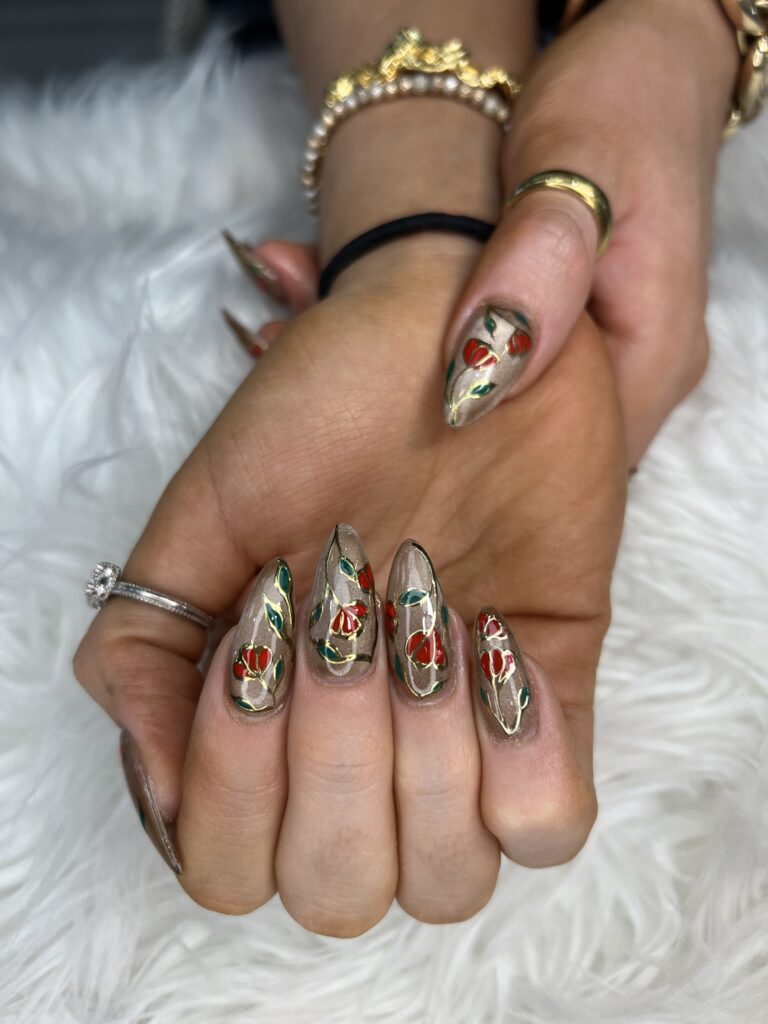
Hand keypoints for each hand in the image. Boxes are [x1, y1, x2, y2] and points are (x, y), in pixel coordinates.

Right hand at [74, 242, 625, 933]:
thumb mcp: (205, 516)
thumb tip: (161, 788)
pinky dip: (520, 756)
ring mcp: (462, 732)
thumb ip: (146, 648)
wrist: (450, 332)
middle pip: (340, 891)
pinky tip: (496, 643)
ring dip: (422, 756)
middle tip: (345, 621)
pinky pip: (549, 825)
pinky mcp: (555, 694)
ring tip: (425, 625)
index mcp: (268, 718)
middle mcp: (362, 747)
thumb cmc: (324, 412)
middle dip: (331, 760)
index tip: (265, 629)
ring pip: (444, 885)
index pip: (233, 871)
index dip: (238, 779)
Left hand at [249, 0, 734, 462]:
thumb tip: (477, 380)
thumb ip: (537, 271)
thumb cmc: (622, 98)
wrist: (641, 55)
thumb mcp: (578, 164)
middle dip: (386, 403)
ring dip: (376, 364)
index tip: (341, 403)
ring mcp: (582, 359)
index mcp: (645, 361)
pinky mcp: (545, 331)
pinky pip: (463, 359)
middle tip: (282, 342)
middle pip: (495, 437)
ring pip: (466, 398)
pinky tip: (323, 293)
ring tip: (280, 318)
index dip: (440, 445)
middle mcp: (617, 381)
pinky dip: (398, 334)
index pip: (546, 463)